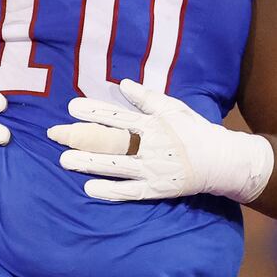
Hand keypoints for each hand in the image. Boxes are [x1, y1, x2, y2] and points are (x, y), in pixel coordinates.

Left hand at [47, 79, 272, 203]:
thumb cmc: (194, 130)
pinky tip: (89, 189)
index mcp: (153, 124)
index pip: (117, 116)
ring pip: (115, 166)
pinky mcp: (155, 190)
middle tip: (56, 135)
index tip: (71, 107)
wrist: (220, 162)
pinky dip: (109, 191)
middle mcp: (149, 147)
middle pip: (110, 142)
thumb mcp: (173, 108)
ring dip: (88, 163)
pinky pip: (128, 192)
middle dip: (81, 138)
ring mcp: (151, 170)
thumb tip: (124, 84)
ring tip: (65, 161)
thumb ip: (148, 97)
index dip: (93, 111)